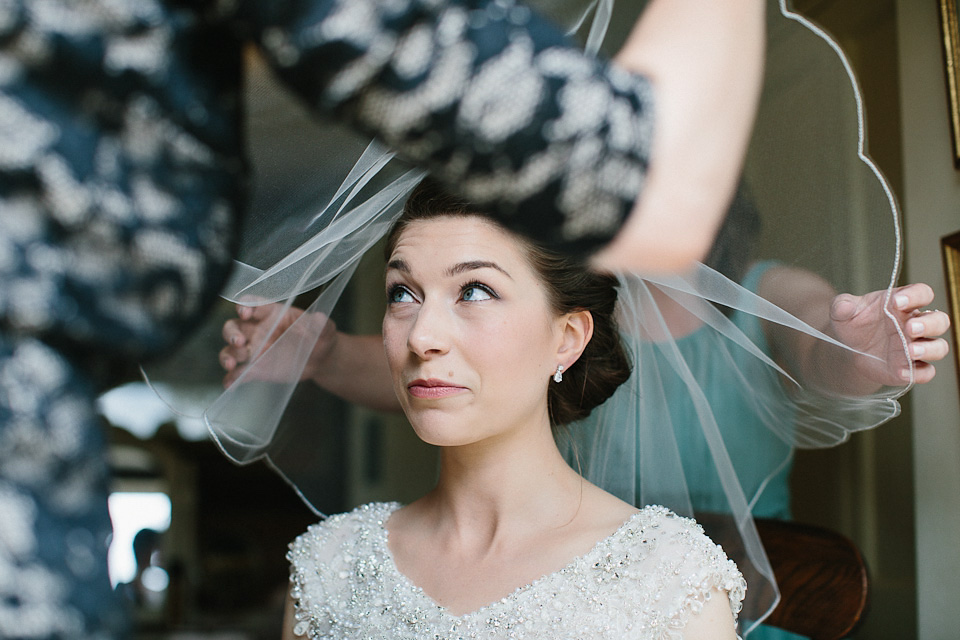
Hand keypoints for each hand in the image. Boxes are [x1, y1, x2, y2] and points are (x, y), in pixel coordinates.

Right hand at [219, 303, 337, 387]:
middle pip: (233, 326)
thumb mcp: (324, 329)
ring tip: (232, 364)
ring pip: (230, 350)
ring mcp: (254, 350)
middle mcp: (258, 330)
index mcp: (272, 313)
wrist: (320, 360)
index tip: (246, 313)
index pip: (252, 304)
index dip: (244, 305)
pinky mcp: (255, 369)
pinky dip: (232, 378)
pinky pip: (238, 373)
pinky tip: (231, 383)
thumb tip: (320, 319)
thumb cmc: (319, 337)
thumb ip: (321, 324)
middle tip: (240, 342)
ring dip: (228, 356)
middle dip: (231, 333)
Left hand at [830, 283, 950, 385]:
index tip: (897, 301)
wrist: (849, 349)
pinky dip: (919, 373)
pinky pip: (926, 372)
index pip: (923, 293)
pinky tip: (901, 371)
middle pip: (939, 320)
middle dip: (929, 324)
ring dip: (929, 349)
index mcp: (903, 304)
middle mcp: (915, 324)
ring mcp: (916, 346)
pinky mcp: (911, 367)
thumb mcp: (842, 311)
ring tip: (910, 350)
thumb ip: (842, 305)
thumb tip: (844, 306)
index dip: (916, 295)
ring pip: (939, 347)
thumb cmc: (853, 324)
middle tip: (910, 328)